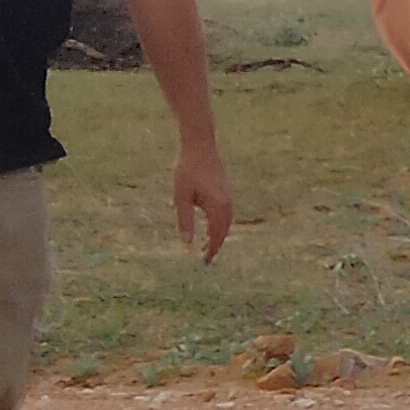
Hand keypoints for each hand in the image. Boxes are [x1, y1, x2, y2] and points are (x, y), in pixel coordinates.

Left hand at [173, 142, 233, 263]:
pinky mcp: (226, 190)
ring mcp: (228, 196)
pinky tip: (212, 225)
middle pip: (225, 231)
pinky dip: (221, 224)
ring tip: (207, 244)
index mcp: (217, 207)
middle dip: (216, 245)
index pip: (216, 236)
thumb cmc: (187, 171)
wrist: (200, 146)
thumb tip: (186, 243)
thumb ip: (185, 221)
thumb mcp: (181, 197)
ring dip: (219, 235)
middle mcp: (227, 203)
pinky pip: (227, 213)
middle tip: (205, 258)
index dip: (211, 250)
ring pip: (228, 222)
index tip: (204, 263)